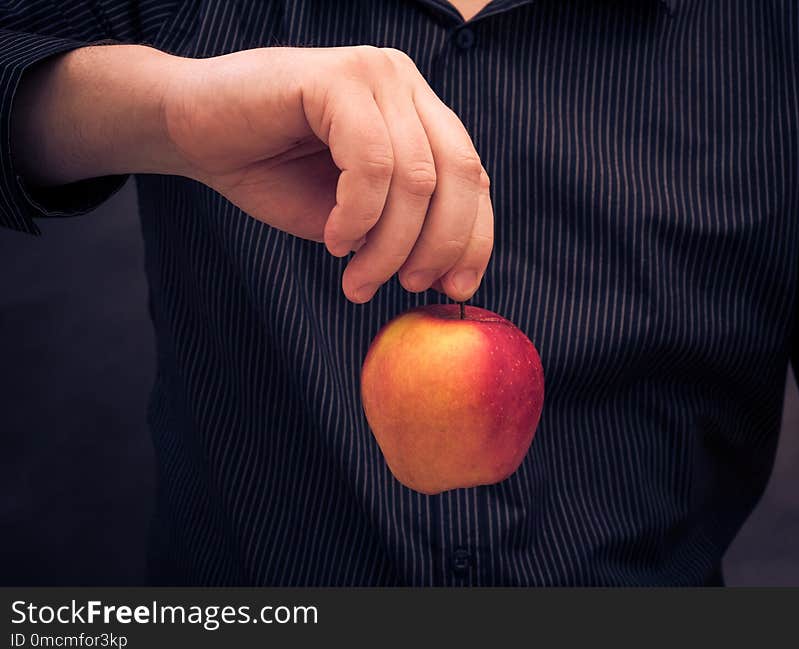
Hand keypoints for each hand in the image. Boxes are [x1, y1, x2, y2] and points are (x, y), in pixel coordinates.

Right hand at [163, 46, 492, 302]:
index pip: (472, 177)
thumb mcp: (353, 214)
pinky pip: (372, 164)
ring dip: (389, 245)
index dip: (473, 238)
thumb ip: (402, 228)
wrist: (190, 131)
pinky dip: (357, 216)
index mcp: (417, 113)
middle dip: (438, 245)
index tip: (456, 288)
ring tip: (356, 278)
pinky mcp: (337, 76)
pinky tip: (333, 238)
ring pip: (416, 178)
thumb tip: (450, 272)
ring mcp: (374, 74)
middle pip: (458, 174)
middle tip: (406, 287)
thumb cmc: (270, 170)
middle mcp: (404, 84)